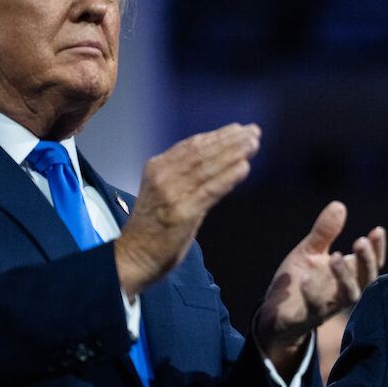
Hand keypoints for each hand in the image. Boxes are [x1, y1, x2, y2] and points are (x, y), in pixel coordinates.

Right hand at [115, 124, 259, 296]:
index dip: (217, 135)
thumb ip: (187, 178)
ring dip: (234, 153)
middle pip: (202, 152)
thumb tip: (218, 163)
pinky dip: (228, 177)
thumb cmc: (153, 228)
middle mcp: (163, 175)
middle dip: (231, 140)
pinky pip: (210, 189)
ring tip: (253, 144)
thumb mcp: (166, 193)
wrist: (133, 257)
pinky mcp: (182, 212)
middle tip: (254, 132)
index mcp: (158, 167)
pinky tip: (244, 167)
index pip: (191, 145)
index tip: (238, 129)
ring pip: (208, 166)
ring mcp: (172, 193)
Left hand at [254, 201, 385, 374]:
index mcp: (347, 275)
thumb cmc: (300, 281)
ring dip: (344, 276)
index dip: (377, 249)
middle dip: (366, 261)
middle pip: (366, 279)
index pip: (370, 263)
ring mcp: (329, 306)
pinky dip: (311, 293)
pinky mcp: (308, 318)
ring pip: (348, 296)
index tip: (377, 230)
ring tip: (335, 256)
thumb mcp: (309, 252)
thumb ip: (325, 233)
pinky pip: (315, 309)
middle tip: (360, 241)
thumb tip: (339, 205)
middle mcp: (343, 292)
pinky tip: (304, 279)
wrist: (275, 313)